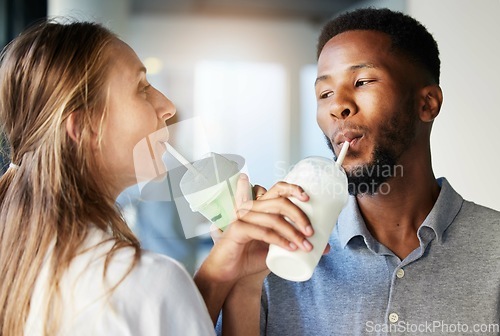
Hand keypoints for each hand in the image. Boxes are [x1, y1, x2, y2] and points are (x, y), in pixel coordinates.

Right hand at [200, 174, 314, 283]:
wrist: (229, 273)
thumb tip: (326, 246)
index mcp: (261, 207)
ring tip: (306, 245)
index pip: (278, 189)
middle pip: (279, 202)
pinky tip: (290, 247)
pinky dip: (279, 240)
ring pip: (274, 218)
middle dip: (299, 215)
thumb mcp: (278, 249)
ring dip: (293, 232)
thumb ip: (297, 244)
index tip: (308, 197)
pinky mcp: (238, 229)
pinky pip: (263, 231)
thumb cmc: (252, 258)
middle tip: (311, 232)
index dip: (293, 188)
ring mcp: (244, 217)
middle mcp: (252, 208)